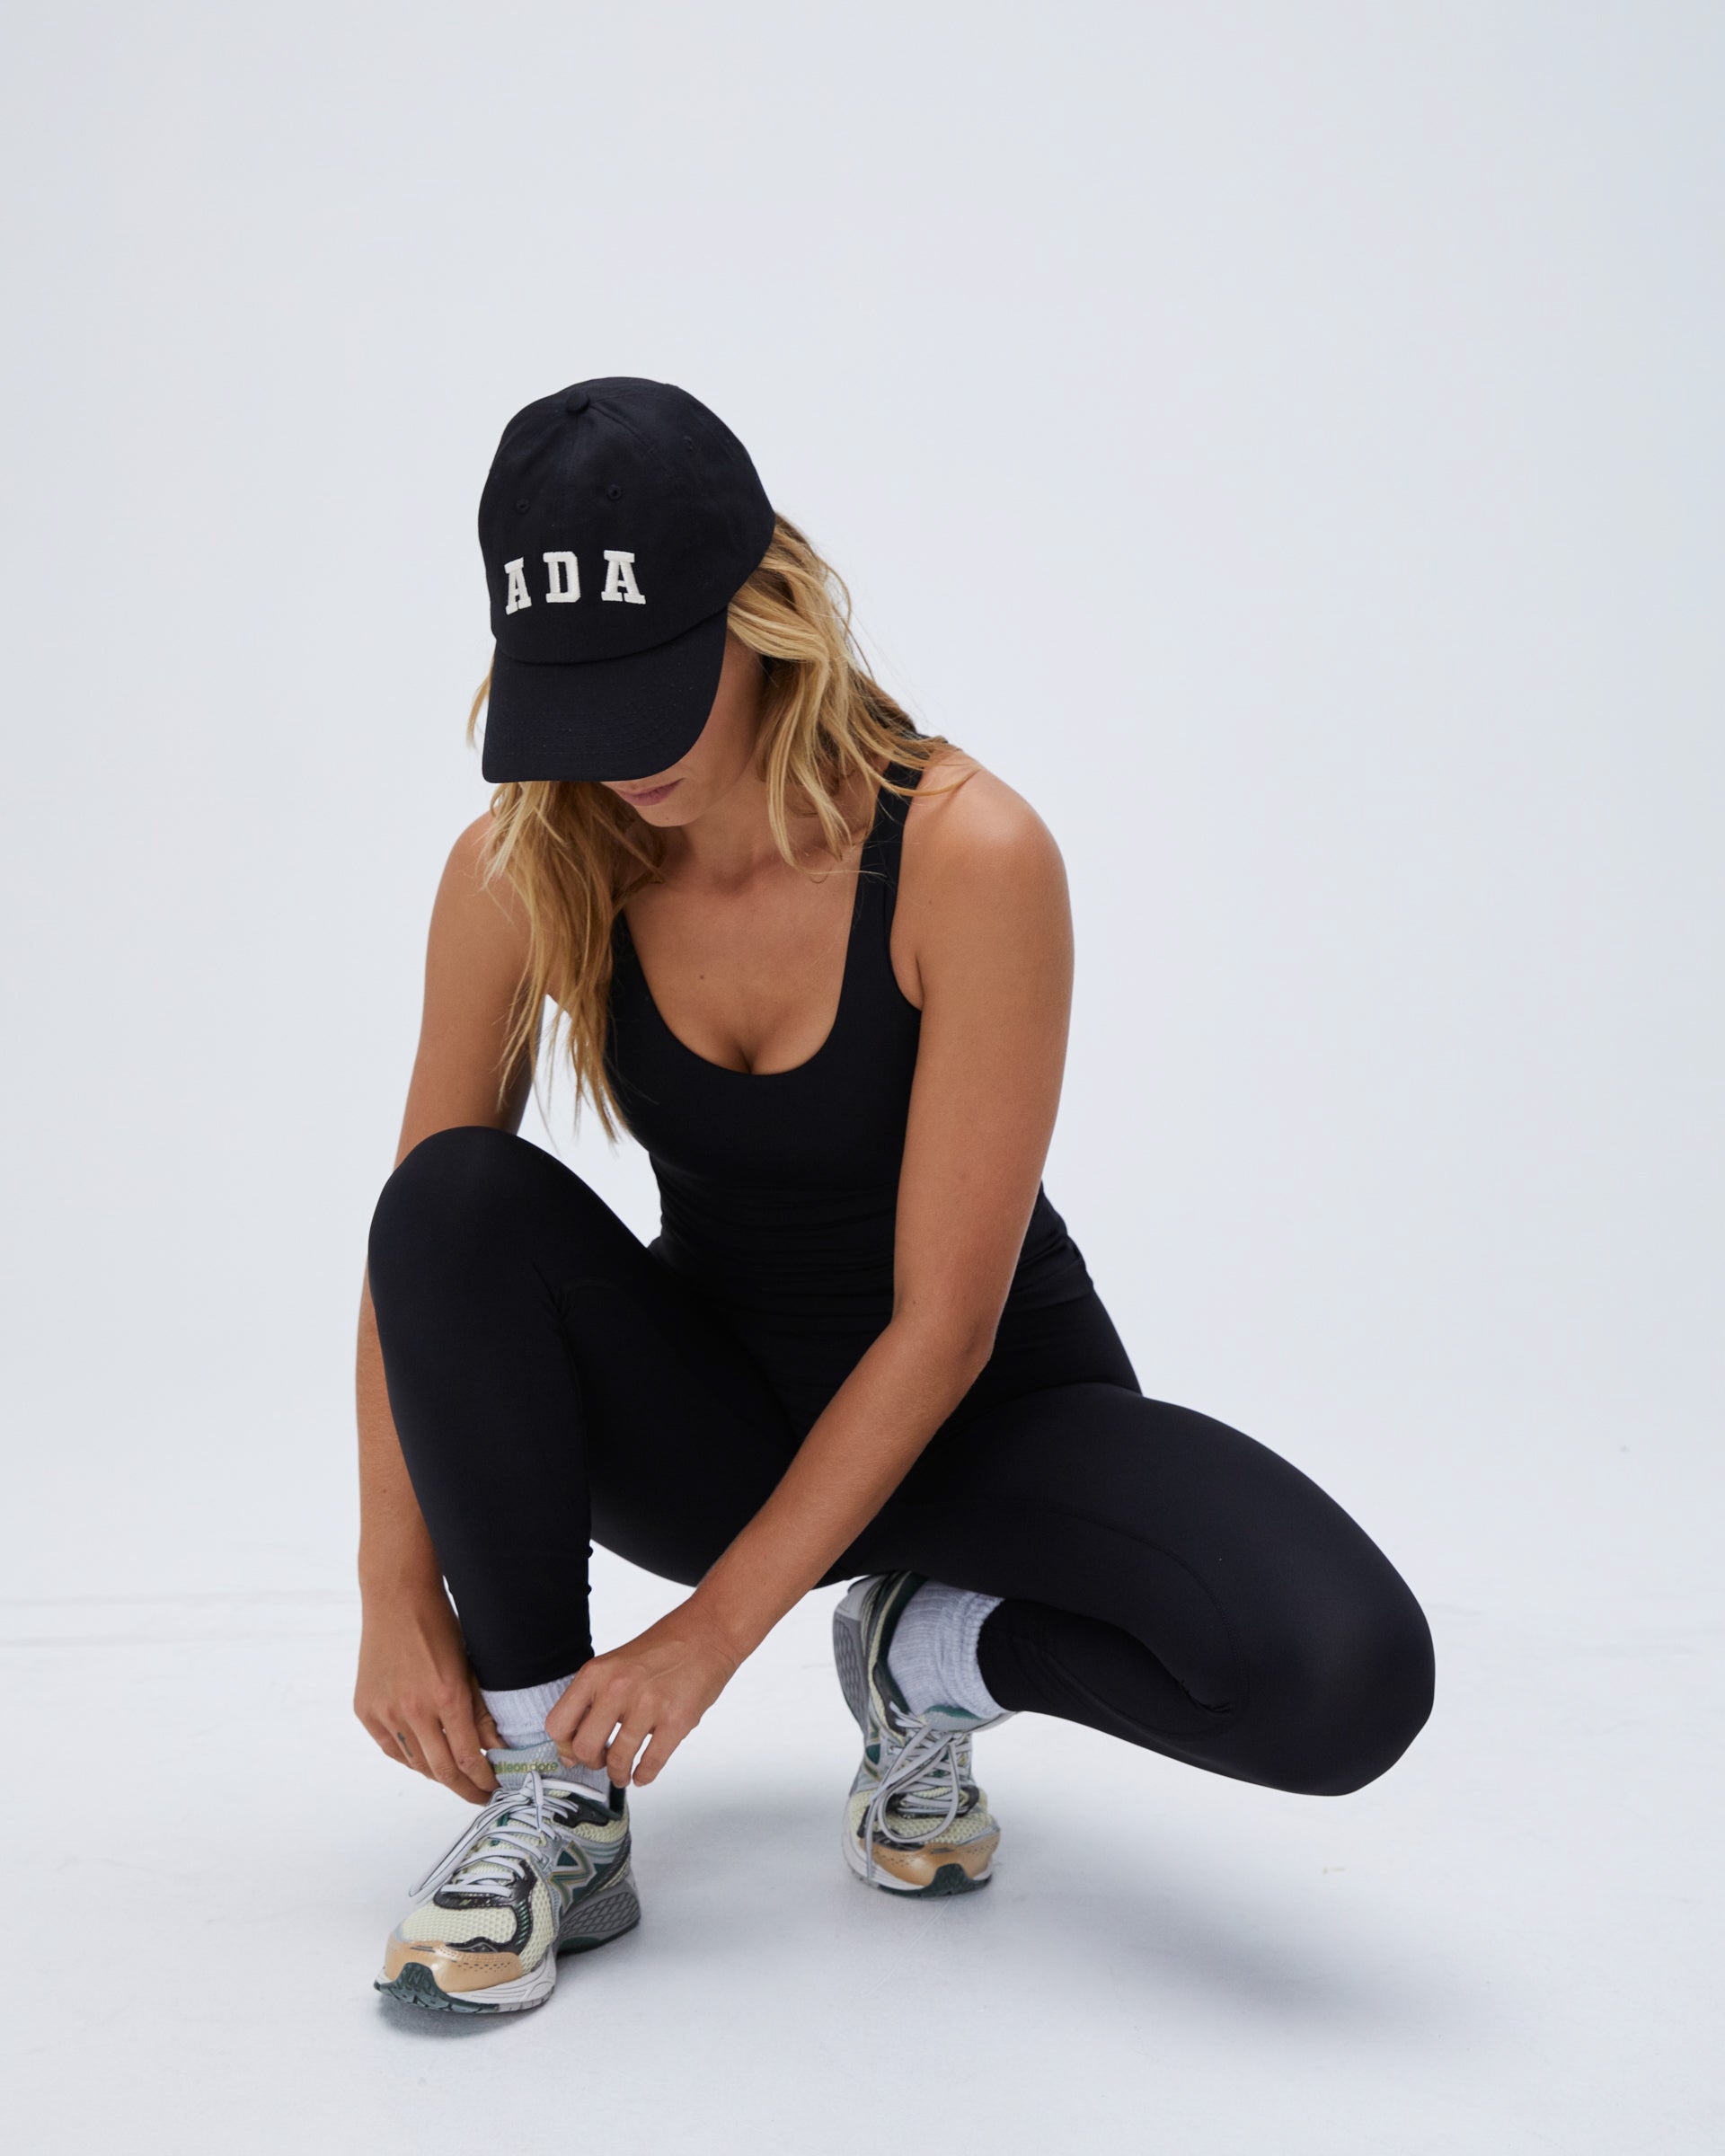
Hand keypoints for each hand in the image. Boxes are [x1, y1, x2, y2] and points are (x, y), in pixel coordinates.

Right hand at [355, 1584, 499, 1803]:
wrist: (397, 1599)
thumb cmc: (439, 1626)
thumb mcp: (469, 1665)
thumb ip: (480, 1710)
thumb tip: (496, 1746)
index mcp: (447, 1696)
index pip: (468, 1758)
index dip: (482, 1780)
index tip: (493, 1788)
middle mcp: (414, 1709)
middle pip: (442, 1770)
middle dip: (464, 1788)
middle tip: (479, 1795)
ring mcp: (385, 1712)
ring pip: (415, 1764)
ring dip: (438, 1774)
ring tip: (455, 1777)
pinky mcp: (365, 1710)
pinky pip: (391, 1748)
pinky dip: (410, 1758)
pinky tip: (425, 1760)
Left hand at [545, 1600, 742, 1788]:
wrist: (708, 1632)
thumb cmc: (663, 1647)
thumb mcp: (615, 1663)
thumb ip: (594, 1698)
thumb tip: (575, 1745)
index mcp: (597, 1673)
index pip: (558, 1724)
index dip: (564, 1745)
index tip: (574, 1752)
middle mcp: (617, 1688)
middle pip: (584, 1748)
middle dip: (592, 1763)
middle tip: (602, 1762)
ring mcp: (648, 1705)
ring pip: (618, 1761)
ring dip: (619, 1774)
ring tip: (623, 1774)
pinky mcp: (677, 1720)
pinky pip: (651, 1763)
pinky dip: (644, 1775)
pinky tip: (643, 1773)